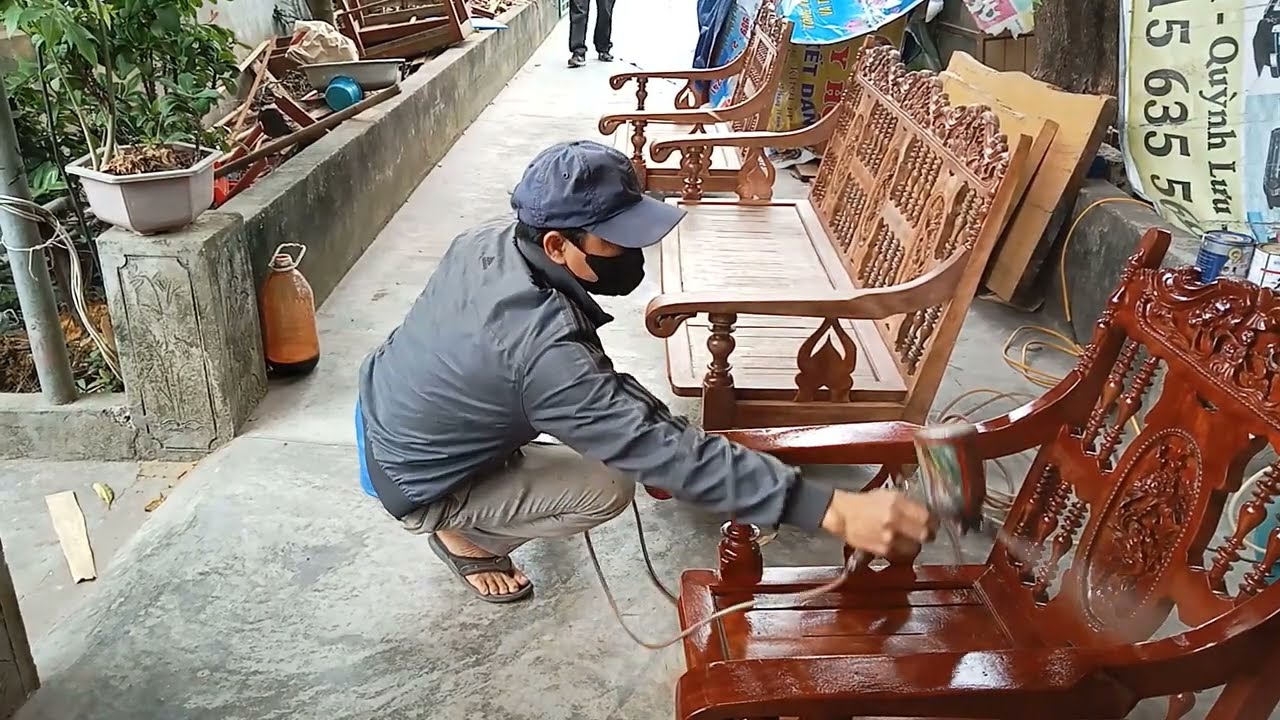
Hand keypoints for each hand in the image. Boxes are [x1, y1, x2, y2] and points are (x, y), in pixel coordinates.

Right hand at [820, 488, 935, 557]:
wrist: (843, 514)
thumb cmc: (864, 503)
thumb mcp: (889, 495)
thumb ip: (909, 504)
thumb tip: (927, 513)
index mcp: (897, 503)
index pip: (928, 517)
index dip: (934, 521)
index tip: (933, 522)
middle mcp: (894, 521)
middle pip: (925, 534)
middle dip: (928, 534)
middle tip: (926, 533)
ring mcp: (888, 538)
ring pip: (915, 548)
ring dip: (915, 544)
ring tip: (909, 539)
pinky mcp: (883, 551)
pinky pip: (902, 555)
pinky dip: (902, 551)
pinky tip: (897, 544)